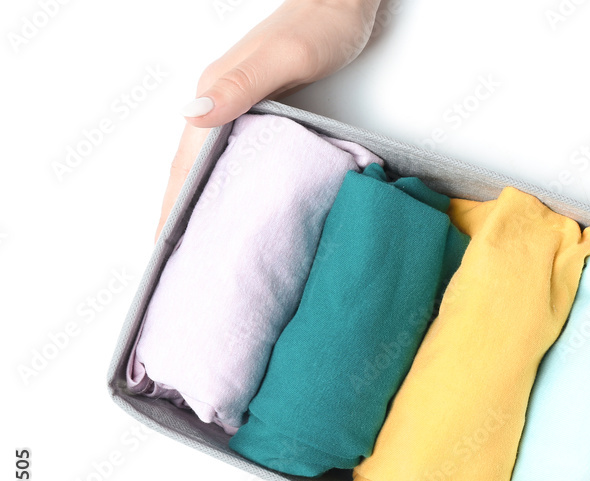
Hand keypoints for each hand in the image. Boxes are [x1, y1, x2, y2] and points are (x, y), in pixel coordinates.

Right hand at [155, 0, 380, 239]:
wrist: (345, 0)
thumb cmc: (322, 24)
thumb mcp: (286, 56)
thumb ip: (242, 84)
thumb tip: (192, 114)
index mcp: (218, 91)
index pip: (185, 161)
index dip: (172, 206)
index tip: (162, 249)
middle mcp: (223, 100)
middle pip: (193, 168)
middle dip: (181, 214)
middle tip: (178, 263)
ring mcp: (243, 105)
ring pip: (214, 164)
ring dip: (205, 203)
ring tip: (202, 246)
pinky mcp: (266, 108)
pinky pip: (239, 156)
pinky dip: (232, 186)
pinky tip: (240, 208)